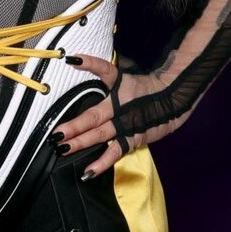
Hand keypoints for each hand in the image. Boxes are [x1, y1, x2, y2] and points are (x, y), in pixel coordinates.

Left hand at [48, 56, 177, 179]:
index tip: (73, 59)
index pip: (104, 70)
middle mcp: (122, 105)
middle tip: (55, 133)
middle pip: (94, 116)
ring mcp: (128, 124)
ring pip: (101, 135)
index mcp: (121, 85)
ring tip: (63, 148)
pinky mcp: (134, 138)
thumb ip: (104, 72)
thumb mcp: (126, 75)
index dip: (89, 63)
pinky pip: (116, 152)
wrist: (175, 100)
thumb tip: (78, 60)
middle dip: (74, 125)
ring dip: (81, 142)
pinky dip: (102, 163)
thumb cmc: (146, 88)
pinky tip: (88, 172)